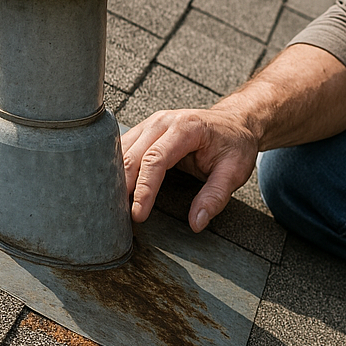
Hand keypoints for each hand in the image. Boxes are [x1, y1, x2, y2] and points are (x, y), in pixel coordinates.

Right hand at [121, 108, 258, 230]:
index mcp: (186, 128)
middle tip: (117, 218)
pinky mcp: (144, 131)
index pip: (156, 160)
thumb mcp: (235, 171)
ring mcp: (151, 124)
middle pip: (132, 156)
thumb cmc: (235, 145)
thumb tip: (197, 222)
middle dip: (122, 188)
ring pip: (121, 152)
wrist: (234, 122)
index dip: (144, 189)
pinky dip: (115, 169)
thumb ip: (216, 196)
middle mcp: (163, 122)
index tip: (137, 214)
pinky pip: (123, 149)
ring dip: (113, 179)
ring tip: (110, 207)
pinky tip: (113, 190)